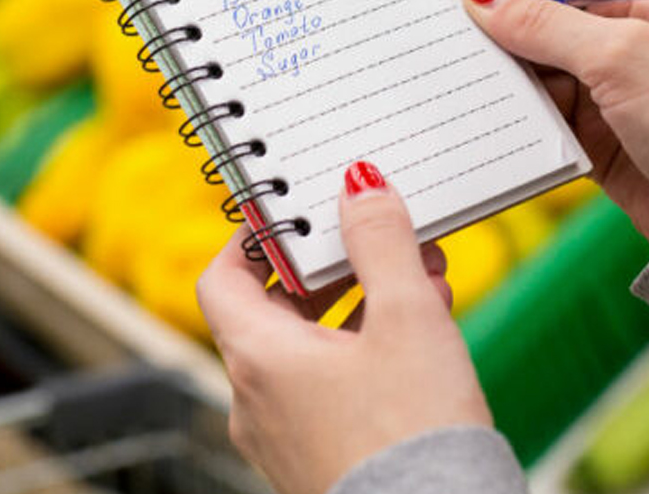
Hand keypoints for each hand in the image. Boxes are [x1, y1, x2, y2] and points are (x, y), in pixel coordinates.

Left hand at [197, 161, 491, 493]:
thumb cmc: (413, 434)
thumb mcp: (407, 317)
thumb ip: (381, 242)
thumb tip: (359, 187)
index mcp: (257, 359)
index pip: (224, 277)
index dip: (256, 236)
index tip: (297, 209)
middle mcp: (257, 402)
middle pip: (276, 311)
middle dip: (334, 268)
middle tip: (380, 237)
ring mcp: (287, 438)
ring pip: (313, 351)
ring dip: (362, 307)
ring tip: (422, 279)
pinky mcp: (323, 461)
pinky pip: (333, 390)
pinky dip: (369, 354)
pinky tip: (425, 338)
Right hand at [460, 0, 648, 245]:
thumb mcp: (620, 57)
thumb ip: (544, 23)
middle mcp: (616, 29)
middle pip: (532, 7)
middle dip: (486, 18)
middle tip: (431, 32)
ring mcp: (602, 82)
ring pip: (527, 63)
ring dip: (493, 71)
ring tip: (446, 79)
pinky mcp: (590, 132)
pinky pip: (534, 112)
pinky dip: (507, 114)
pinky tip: (475, 120)